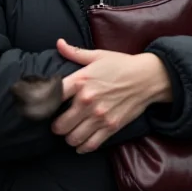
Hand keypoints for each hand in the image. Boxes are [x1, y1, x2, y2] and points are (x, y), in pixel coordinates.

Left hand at [51, 40, 171, 153]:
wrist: (148, 77)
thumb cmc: (121, 65)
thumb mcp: (98, 56)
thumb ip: (75, 52)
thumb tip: (59, 43)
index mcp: (81, 81)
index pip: (51, 98)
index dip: (43, 105)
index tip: (44, 107)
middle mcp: (87, 100)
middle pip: (59, 125)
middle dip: (56, 127)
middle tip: (58, 124)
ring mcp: (99, 116)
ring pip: (72, 138)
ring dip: (68, 137)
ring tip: (70, 132)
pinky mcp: (111, 127)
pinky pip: (90, 145)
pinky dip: (82, 147)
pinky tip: (81, 142)